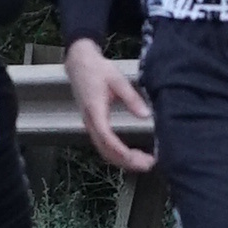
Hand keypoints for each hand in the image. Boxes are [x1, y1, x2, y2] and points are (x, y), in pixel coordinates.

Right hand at [64, 35, 155, 177]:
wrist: (79, 63)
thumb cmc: (98, 70)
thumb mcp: (118, 80)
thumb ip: (131, 98)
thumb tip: (146, 115)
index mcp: (95, 111)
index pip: (107, 138)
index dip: (122, 152)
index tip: (139, 159)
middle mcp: (90, 122)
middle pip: (106, 151)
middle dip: (126, 162)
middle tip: (148, 164)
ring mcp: (90, 125)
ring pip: (104, 151)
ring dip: (123, 160)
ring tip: (144, 162)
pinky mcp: (93, 125)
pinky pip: (104, 145)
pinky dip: (118, 154)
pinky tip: (132, 155)